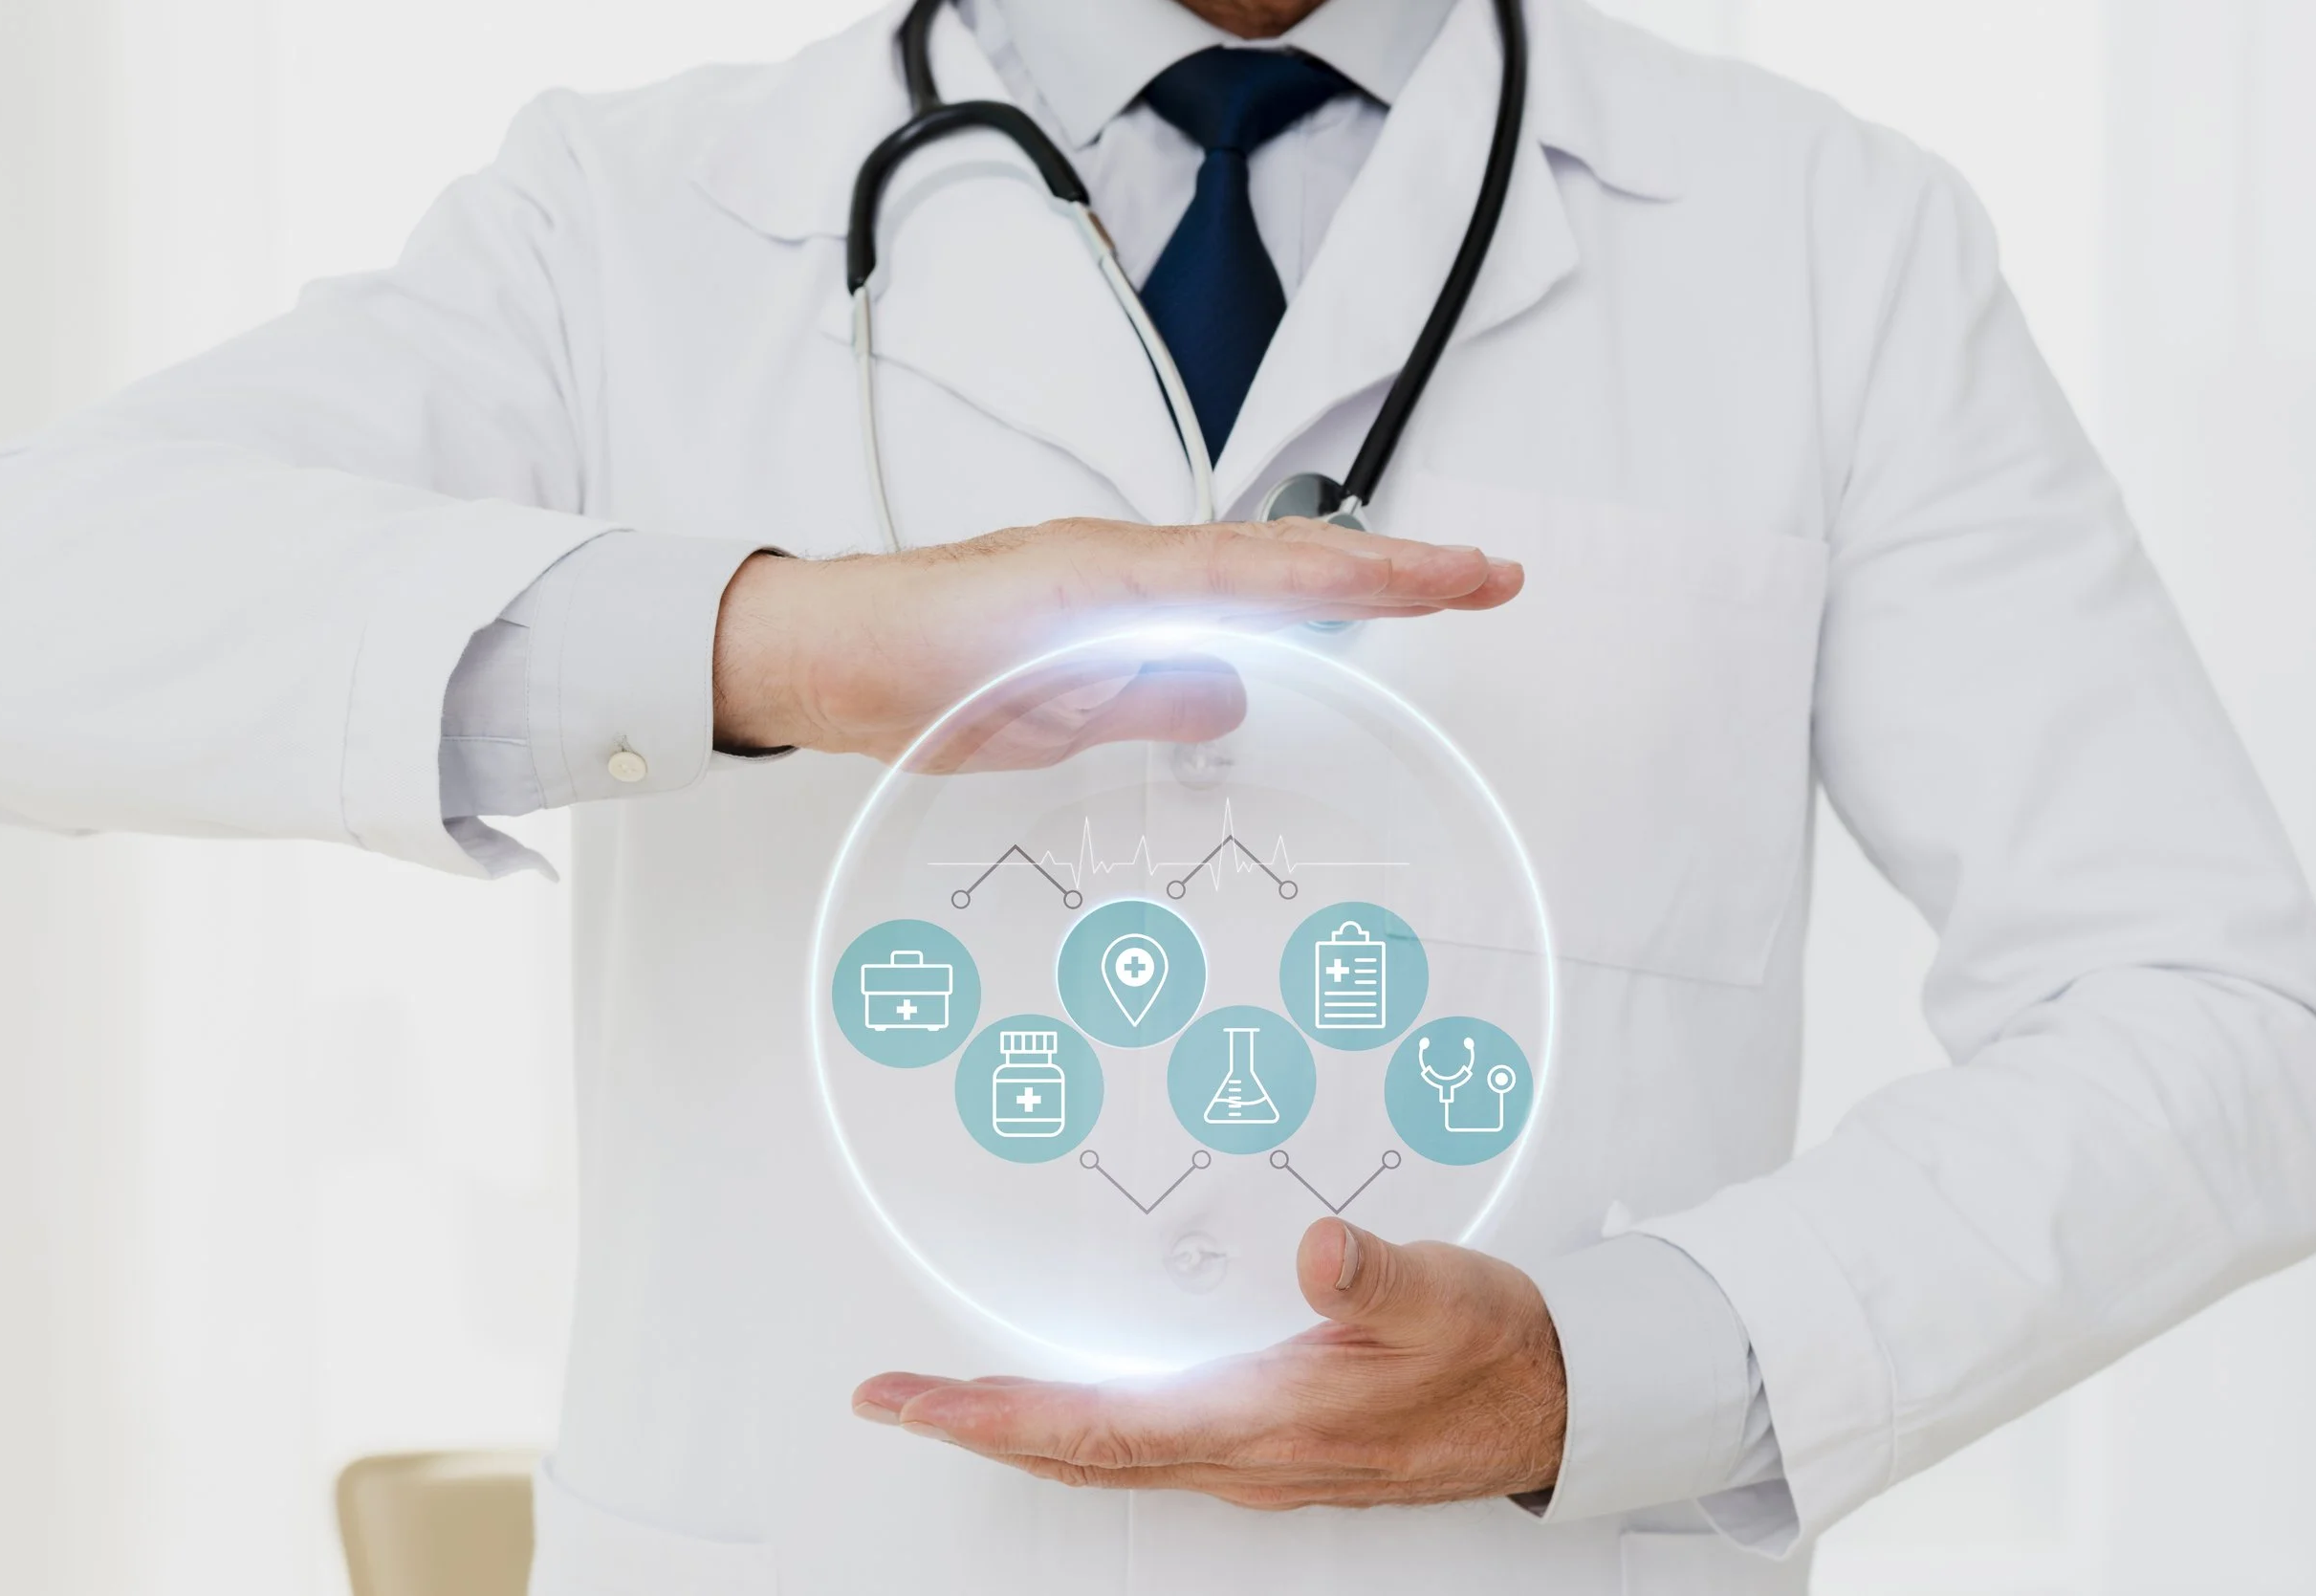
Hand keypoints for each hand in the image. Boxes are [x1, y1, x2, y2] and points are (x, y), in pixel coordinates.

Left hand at [710, 517, 1521, 765]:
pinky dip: (1273, 609)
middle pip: (1284, 558)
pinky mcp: (1095, 609)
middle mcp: (1125, 562)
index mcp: (1117, 578)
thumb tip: (1234, 689)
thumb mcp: (1023, 703)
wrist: (826, 650)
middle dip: (1392, 569)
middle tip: (1490, 577)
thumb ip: (1133, 693)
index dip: (1381, 579)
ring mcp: (1113, 580)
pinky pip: (1207, 604)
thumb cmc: (905, 671)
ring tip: (1435, 592)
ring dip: (1344, 586)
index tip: (1467, 577)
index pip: (1277, 575)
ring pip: (1252, 574)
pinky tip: (1298, 639)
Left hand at [851, 1218, 1567, 1508]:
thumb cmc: (1492, 1354)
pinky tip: (1064, 1403)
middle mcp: (1243, 1458)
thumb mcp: (1438, 1293)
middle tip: (891, 1397)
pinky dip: (1077, 1425)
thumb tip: (1315, 1247)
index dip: (990, 1417)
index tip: (912, 1401)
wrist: (1553, 1406)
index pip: (1094, 1429)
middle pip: (1075, 1452)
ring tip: (949, 1399)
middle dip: (973, 1423)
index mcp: (1265, 1424)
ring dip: (1018, 1427)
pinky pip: (1141, 1448)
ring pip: (1104, 1455)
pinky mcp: (1267, 1447)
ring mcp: (1252, 1461)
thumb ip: (1370, 1273)